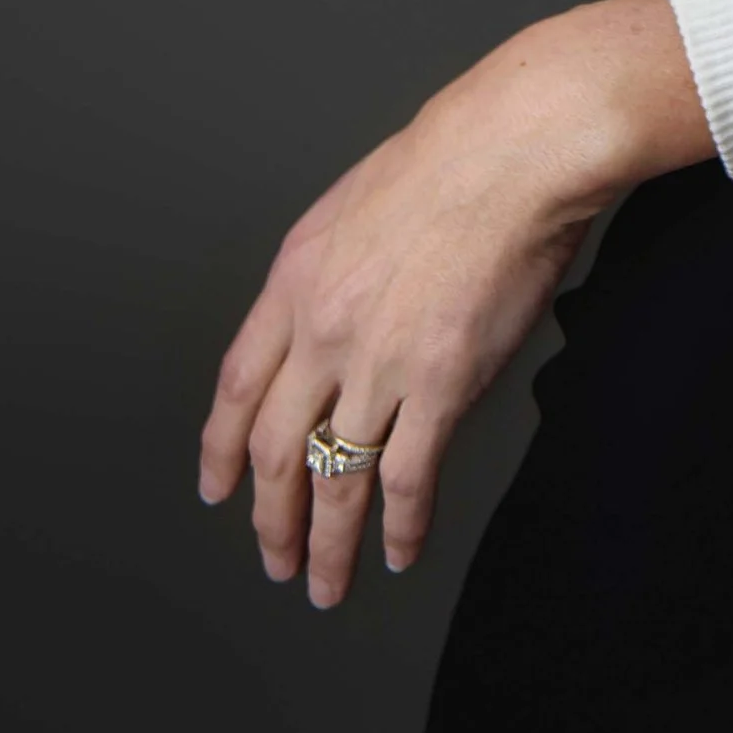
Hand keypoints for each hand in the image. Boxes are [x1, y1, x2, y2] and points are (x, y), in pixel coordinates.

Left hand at [197, 0, 707, 605]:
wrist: (514, 149)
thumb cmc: (453, 158)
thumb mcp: (353, 205)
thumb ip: (329, 274)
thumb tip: (326, 322)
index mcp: (296, 282)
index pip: (237, 389)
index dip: (222, 449)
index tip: (218, 488)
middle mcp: (323, 331)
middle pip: (276, 450)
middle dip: (270, 518)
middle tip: (275, 558)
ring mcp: (378, 363)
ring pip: (335, 480)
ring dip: (327, 543)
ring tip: (326, 583)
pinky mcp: (440, 385)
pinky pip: (405, 479)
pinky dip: (398, 527)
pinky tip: (398, 552)